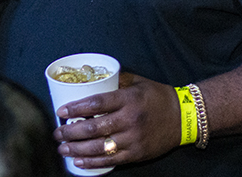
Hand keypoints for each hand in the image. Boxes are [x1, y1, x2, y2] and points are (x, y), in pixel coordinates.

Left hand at [53, 73, 178, 168]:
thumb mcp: (137, 82)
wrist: (184, 117)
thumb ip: (115, 80)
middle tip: (57, 132)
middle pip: (94, 128)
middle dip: (71, 132)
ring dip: (77, 149)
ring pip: (99, 147)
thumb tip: (91, 79)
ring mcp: (133, 139)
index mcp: (128, 99)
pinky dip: (93, 162)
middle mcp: (130, 120)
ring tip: (62, 148)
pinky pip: (111, 160)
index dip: (76, 108)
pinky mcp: (137, 154)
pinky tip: (79, 162)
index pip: (96, 103)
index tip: (61, 112)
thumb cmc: (158, 96)